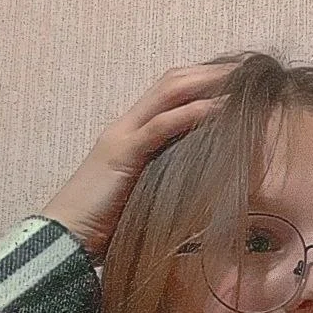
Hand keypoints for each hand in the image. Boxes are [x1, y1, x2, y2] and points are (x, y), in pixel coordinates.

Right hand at [40, 58, 241, 265]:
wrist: (62, 240)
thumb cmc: (100, 228)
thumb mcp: (142, 196)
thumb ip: (165, 181)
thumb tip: (202, 187)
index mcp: (130, 135)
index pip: (169, 93)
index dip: (202, 81)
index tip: (237, 81)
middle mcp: (126, 127)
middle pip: (172, 82)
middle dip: (212, 72)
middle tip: (250, 71)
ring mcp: (122, 137)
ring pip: (169, 93)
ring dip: (208, 83)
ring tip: (242, 81)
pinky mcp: (123, 155)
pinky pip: (162, 126)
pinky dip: (193, 114)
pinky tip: (221, 110)